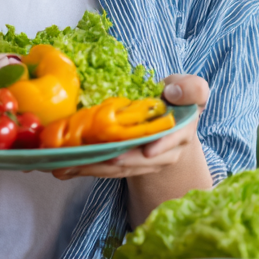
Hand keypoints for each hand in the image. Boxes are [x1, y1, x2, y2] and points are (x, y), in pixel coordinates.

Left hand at [50, 73, 208, 179]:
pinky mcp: (128, 166)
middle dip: (112, 162)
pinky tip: (66, 168)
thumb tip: (172, 91)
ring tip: (67, 166)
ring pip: (119, 169)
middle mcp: (164, 154)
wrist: (176, 122)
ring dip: (93, 169)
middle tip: (88, 159)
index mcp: (180, 133)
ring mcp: (145, 163)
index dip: (162, 145)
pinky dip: (88, 169)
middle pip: (138, 161)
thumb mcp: (192, 89)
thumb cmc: (180, 100)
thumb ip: (191, 88)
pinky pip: (108, 170)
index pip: (172, 141)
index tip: (147, 150)